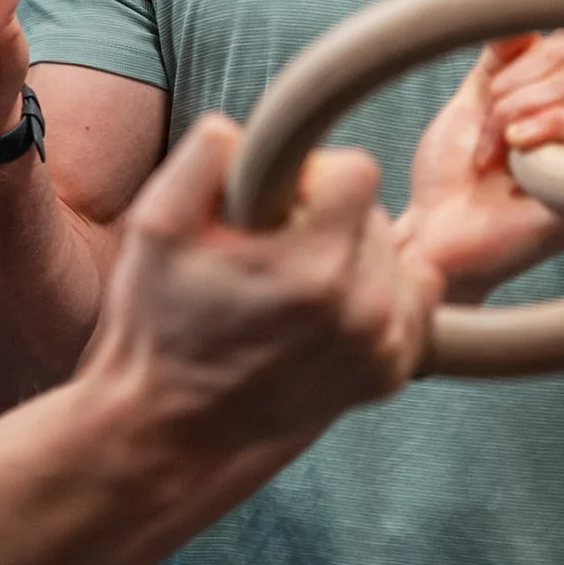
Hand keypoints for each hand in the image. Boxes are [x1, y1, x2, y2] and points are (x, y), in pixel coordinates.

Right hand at [85, 117, 437, 482]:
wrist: (171, 435)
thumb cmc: (158, 330)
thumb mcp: (155, 226)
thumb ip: (205, 155)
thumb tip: (244, 129)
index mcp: (313, 267)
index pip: (359, 171)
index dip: (310, 176)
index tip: (274, 208)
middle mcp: (364, 310)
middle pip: (374, 215)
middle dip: (326, 221)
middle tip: (268, 258)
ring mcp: (381, 348)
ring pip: (394, 257)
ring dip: (351, 260)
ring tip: (290, 293)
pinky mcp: (389, 375)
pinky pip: (409, 304)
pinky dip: (373, 301)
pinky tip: (321, 318)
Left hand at [396, 29, 563, 300]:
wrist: (429, 234)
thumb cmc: (450, 179)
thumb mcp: (473, 103)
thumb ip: (502, 60)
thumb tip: (526, 22)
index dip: (538, 51)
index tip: (494, 91)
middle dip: (514, 85)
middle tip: (487, 129)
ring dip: (517, 110)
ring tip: (493, 151)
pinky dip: (548, 129)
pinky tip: (516, 153)